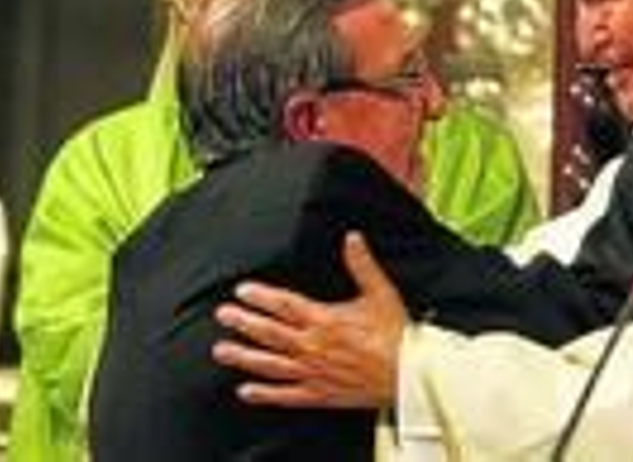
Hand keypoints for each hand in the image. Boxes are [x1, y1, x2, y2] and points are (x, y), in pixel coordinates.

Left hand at [211, 233, 405, 409]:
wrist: (411, 376)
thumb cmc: (396, 335)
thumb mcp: (381, 293)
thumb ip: (362, 264)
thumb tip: (352, 237)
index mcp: (325, 319)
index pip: (285, 304)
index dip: (261, 296)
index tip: (242, 290)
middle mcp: (314, 346)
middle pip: (270, 333)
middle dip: (243, 322)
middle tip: (222, 315)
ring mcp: (314, 372)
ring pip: (271, 363)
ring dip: (244, 357)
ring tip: (221, 351)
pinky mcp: (320, 394)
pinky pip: (287, 395)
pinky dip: (265, 394)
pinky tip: (245, 391)